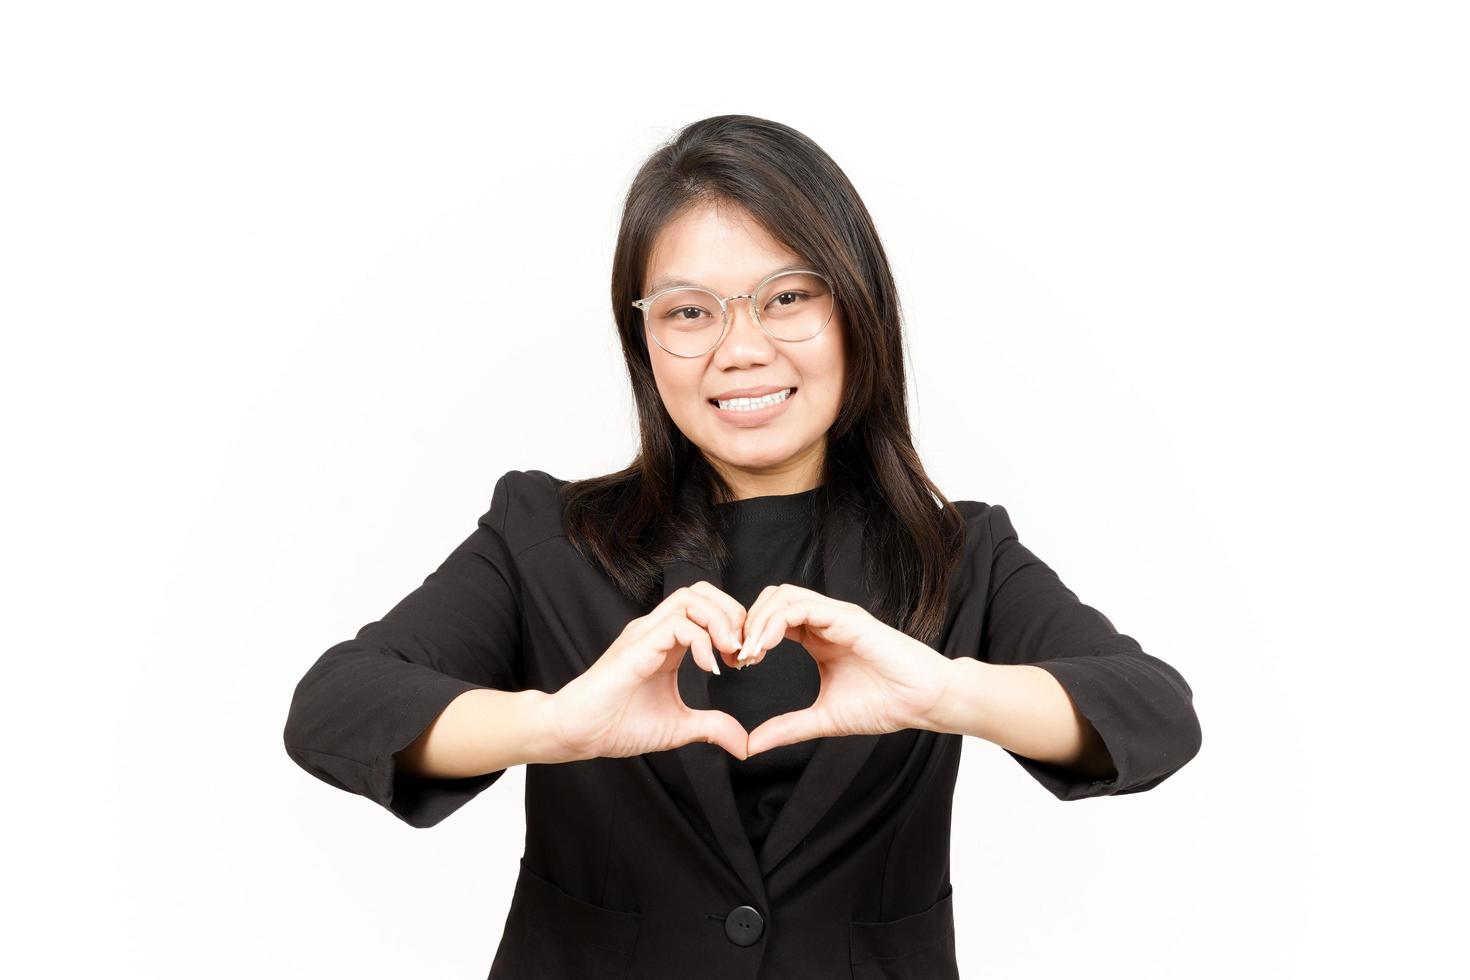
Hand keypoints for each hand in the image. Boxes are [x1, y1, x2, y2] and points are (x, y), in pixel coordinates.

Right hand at [546, 582, 751, 761]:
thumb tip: (743, 744)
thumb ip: (711, 728)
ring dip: (720, 621)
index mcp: (666, 642)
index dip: (734, 626)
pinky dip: (702, 641)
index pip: (707, 606)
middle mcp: (656, 630)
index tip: (743, 661)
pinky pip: (677, 624)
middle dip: (733, 614)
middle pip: (702, 590)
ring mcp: (645, 634)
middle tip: (741, 652)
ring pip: (691, 597)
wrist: (578, 733)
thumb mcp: (678, 727)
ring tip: (728, 654)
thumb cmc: (617, 726)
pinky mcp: (637, 646)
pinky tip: (708, 668)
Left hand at [737, 584, 954, 756]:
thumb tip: (751, 746)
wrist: (925, 702)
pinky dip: (775, 622)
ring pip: (781, 595)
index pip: (771, 620)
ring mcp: (836, 616)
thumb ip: (787, 728)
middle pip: (770, 599)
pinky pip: (802, 606)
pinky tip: (764, 647)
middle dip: (746, 623)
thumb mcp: (824, 719)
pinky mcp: (847, 618)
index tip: (735, 665)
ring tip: (747, 653)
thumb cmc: (885, 705)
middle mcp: (824, 620)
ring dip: (757, 621)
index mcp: (817, 638)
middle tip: (735, 656)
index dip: (748, 637)